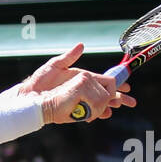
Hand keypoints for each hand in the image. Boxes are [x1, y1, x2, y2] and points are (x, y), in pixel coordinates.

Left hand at [17, 45, 135, 121]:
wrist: (29, 97)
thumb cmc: (40, 80)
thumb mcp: (54, 66)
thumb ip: (68, 57)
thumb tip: (81, 45)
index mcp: (82, 78)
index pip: (104, 80)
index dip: (116, 83)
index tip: (127, 86)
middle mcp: (83, 89)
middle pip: (105, 94)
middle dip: (118, 98)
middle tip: (131, 103)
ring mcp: (79, 100)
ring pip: (99, 104)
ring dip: (108, 107)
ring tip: (115, 110)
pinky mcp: (73, 109)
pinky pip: (88, 112)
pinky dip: (95, 114)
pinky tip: (101, 116)